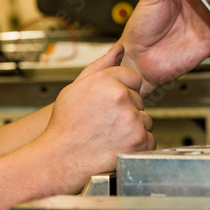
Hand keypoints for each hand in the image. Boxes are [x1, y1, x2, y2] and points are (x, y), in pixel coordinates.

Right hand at [38, 44, 154, 187]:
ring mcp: (131, 119)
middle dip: (128, 110)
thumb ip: (102, 65)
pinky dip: (139, 144)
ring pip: (146, 119)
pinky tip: (119, 146)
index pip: (134, 78)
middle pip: (139, 99)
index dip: (123, 91)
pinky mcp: (140, 140)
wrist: (59, 160)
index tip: (111, 104)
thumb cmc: (66, 126)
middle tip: (106, 122)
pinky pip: (150, 138)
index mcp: (105, 80)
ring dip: (134, 127)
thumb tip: (119, 49)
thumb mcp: (76, 88)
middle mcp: (120, 97)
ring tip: (111, 135)